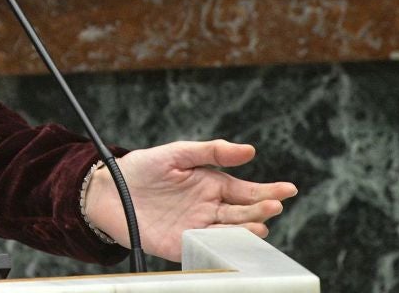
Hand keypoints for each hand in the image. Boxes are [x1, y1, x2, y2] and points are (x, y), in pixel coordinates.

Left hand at [83, 139, 296, 262]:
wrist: (110, 190)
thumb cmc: (145, 167)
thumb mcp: (178, 152)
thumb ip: (212, 151)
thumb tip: (249, 150)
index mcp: (213, 185)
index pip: (247, 191)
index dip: (268, 191)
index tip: (288, 189)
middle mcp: (210, 209)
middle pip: (244, 212)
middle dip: (261, 210)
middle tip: (274, 205)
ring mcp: (198, 228)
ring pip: (231, 232)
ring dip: (246, 230)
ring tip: (259, 224)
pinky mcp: (183, 245)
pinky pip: (207, 247)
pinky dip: (222, 247)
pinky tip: (234, 243)